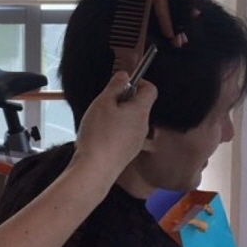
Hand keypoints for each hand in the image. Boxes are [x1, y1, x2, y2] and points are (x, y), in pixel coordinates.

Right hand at [70, 71, 155, 187]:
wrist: (95, 170)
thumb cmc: (99, 134)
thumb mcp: (103, 102)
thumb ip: (115, 86)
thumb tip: (125, 76)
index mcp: (140, 111)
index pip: (150, 89)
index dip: (138, 82)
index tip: (122, 84)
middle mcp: (143, 127)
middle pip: (139, 105)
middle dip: (123, 100)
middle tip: (105, 102)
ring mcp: (137, 142)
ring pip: (131, 120)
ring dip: (118, 116)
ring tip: (100, 120)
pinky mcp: (128, 153)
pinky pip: (125, 135)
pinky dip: (115, 131)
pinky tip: (100, 136)